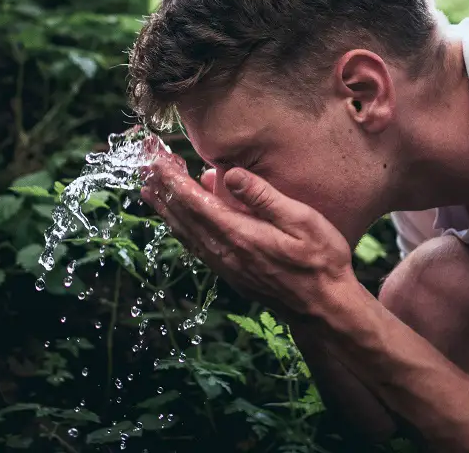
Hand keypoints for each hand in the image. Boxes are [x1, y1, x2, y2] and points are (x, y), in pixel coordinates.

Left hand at [140, 155, 355, 317]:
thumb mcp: (301, 221)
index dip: (171, 179)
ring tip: (149, 188)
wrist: (324, 308)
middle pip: (182, 215)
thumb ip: (263, 197)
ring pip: (185, 232)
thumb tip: (229, 174)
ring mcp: (225, 264)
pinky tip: (178, 219)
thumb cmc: (320, 261)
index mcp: (238, 234)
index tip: (154, 159)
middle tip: (144, 165)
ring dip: (165, 208)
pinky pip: (195, 245)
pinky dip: (180, 227)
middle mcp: (224, 251)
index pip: (193, 202)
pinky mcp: (230, 272)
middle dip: (162, 188)